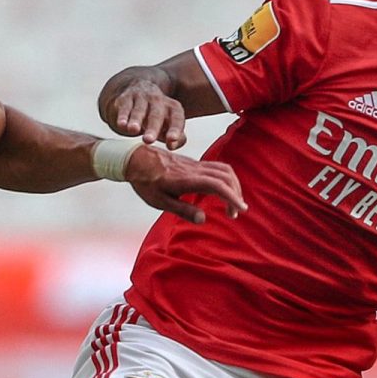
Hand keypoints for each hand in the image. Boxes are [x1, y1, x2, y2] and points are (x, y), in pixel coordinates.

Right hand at [107, 78, 189, 149]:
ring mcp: (141, 98)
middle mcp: (158, 100)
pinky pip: (124, 107)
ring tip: (133, 130)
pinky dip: (122, 116)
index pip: (177, 117)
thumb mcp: (169, 126)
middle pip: (156, 114)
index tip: (172, 139)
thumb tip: (172, 145)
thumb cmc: (157, 116)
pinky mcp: (125, 98)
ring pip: (139, 110)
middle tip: (148, 140)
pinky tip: (121, 125)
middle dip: (153, 127)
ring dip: (136, 119)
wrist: (138, 90)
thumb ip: (177, 138)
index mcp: (172, 107)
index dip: (175, 128)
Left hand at [124, 145, 244, 223]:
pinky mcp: (194, 163)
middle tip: (234, 213)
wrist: (135, 159)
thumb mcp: (159, 201)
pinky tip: (223, 191)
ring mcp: (195, 164)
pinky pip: (217, 167)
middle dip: (236, 194)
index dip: (232, 196)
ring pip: (224, 169)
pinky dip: (227, 179)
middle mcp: (194, 169)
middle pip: (225, 176)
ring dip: (233, 185)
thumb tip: (203, 219)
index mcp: (186, 180)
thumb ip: (182, 210)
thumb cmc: (145, 182)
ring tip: (232, 203)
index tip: (240, 210)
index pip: (217, 185)